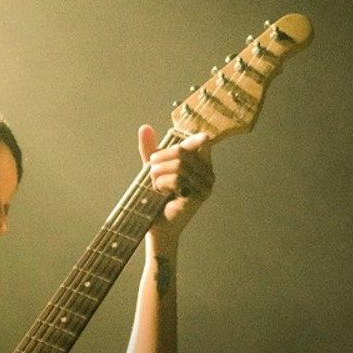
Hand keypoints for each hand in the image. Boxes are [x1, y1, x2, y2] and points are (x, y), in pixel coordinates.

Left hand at [137, 124, 214, 242]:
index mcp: (202, 163)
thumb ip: (150, 149)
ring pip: (178, 165)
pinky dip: (161, 184)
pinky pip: (177, 179)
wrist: (156, 225)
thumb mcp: (153, 169)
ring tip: (155, 186)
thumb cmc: (156, 197)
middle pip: (182, 151)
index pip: (201, 140)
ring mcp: (206, 186)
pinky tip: (161, 193)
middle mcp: (208, 173)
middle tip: (152, 175)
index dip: (182, 142)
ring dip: (158, 174)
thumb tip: (144, 127)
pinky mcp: (198, 197)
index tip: (164, 154)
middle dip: (159, 160)